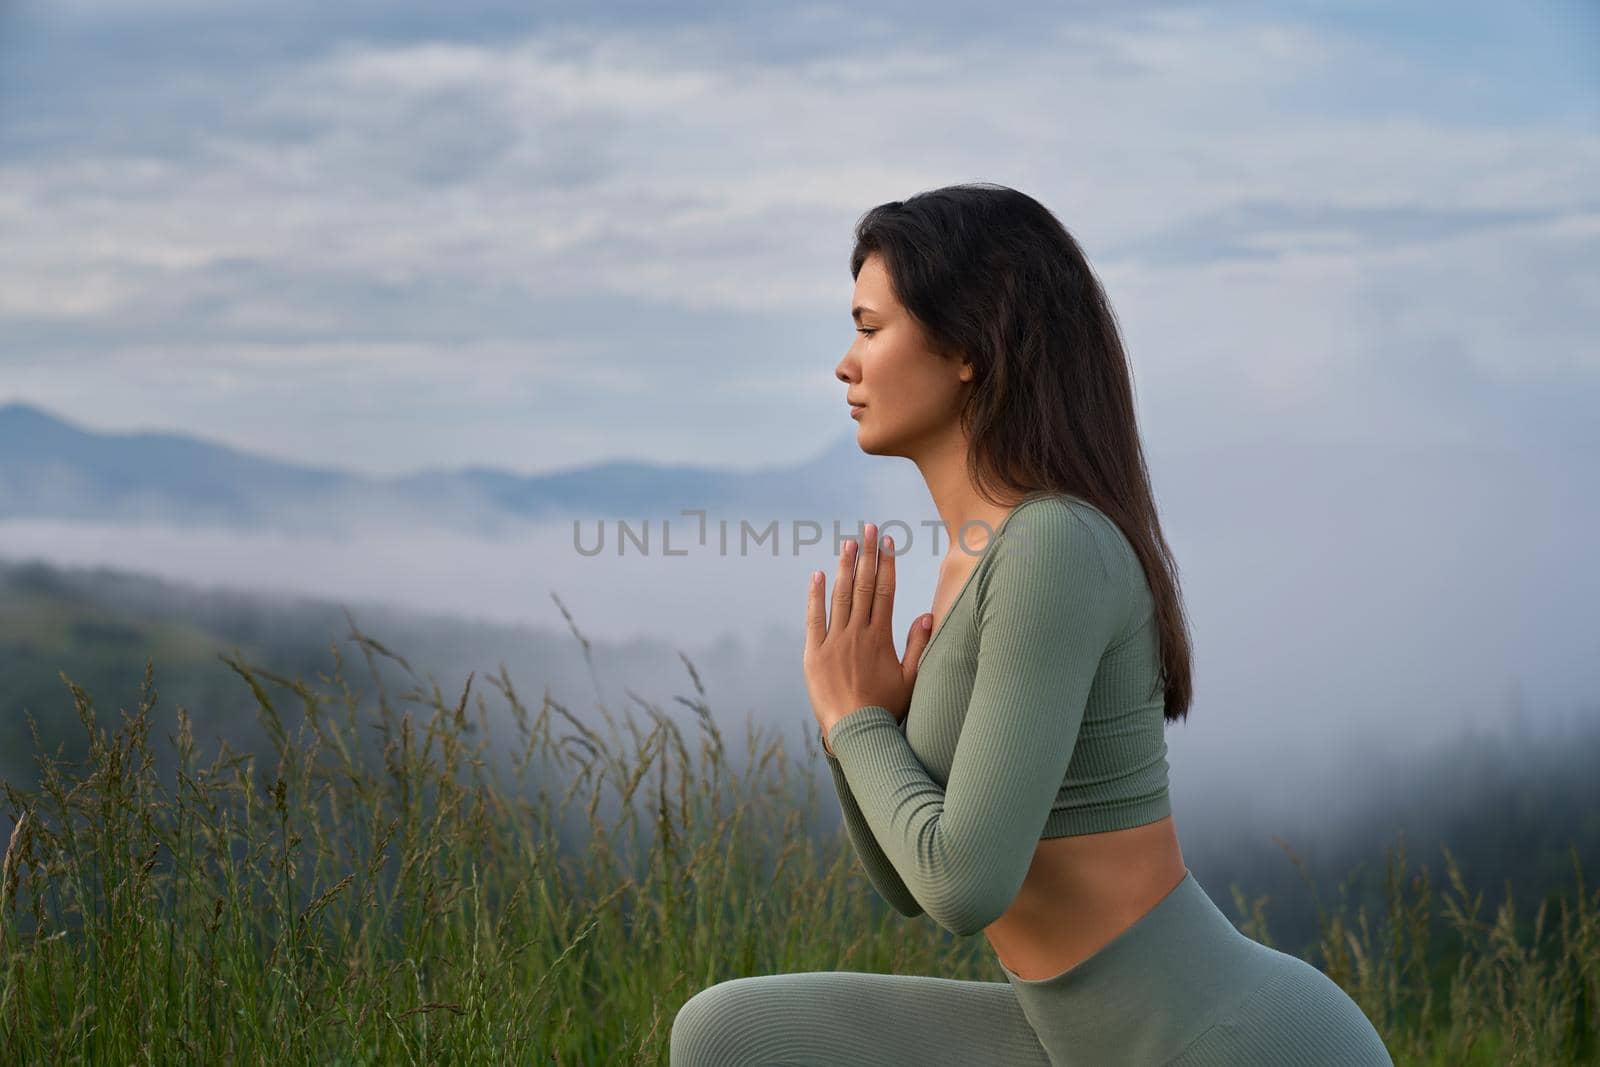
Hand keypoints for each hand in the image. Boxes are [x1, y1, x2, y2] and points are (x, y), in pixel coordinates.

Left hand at [804, 523, 933, 749]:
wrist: (856, 733)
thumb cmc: (886, 709)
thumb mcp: (911, 679)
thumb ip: (919, 646)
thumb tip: (926, 615)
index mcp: (881, 638)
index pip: (885, 591)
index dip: (886, 564)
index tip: (887, 542)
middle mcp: (857, 634)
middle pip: (863, 585)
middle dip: (867, 554)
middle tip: (868, 528)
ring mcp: (834, 642)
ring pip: (839, 596)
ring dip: (844, 567)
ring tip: (848, 543)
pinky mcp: (814, 654)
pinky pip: (814, 618)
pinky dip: (815, 596)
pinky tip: (818, 575)